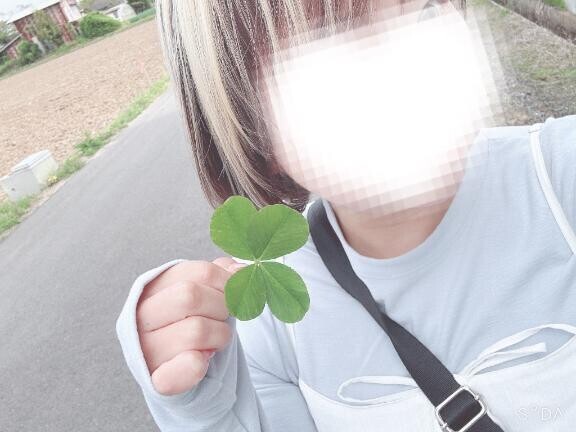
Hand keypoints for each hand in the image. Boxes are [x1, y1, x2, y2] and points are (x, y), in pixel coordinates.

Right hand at [136, 257, 244, 394]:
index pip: (201, 273)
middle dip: (221, 307)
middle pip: (191, 296)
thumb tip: (241, 270)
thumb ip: (221, 275)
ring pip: (196, 330)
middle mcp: (141, 315)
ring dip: (220, 335)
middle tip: (223, 317)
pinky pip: (188, 366)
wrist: (178, 369)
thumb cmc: (192, 323)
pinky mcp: (158, 380)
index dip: (228, 282)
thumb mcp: (203, 292)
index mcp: (153, 287)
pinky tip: (204, 358)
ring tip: (216, 340)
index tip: (234, 293)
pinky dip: (202, 364)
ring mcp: (146, 349)